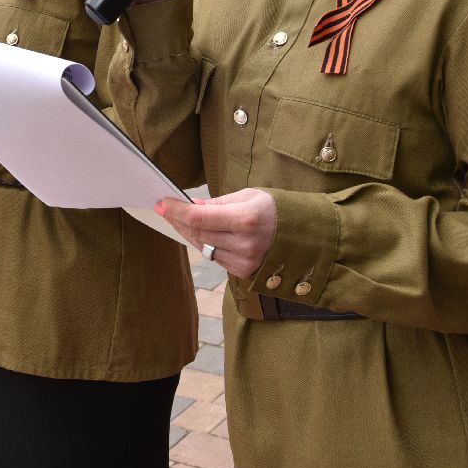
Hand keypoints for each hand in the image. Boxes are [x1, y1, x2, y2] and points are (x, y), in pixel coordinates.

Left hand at [154, 188, 276, 278]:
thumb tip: (190, 205)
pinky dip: (206, 244)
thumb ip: (217, 203)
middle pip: (198, 233)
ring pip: (204, 248)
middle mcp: (245, 244)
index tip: (162, 202)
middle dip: (178, 220)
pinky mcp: (245, 272)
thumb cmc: (275, 209)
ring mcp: (245, 261)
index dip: (177, 210)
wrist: (304, 234)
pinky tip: (201, 233)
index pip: (199, 217)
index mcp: (246, 219)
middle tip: (164, 209)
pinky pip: (216, 258)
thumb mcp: (248, 196)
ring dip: (189, 233)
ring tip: (179, 219)